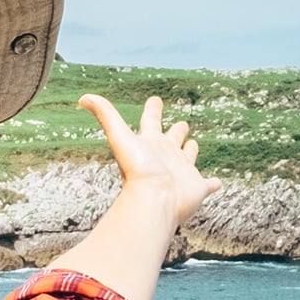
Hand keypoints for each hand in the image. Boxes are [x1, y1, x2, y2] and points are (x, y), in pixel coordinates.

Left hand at [79, 93, 219, 225]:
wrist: (154, 201)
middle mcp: (166, 156)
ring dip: (191, 151)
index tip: (155, 100)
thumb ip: (105, 114)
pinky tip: (217, 183)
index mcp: (151, 144)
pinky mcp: (197, 188)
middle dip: (177, 131)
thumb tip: (82, 98)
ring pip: (189, 158)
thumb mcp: (120, 136)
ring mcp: (182, 172)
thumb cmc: (138, 172)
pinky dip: (213, 183)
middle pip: (172, 139)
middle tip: (182, 124)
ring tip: (193, 146)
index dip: (153, 110)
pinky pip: (208, 185)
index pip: (151, 122)